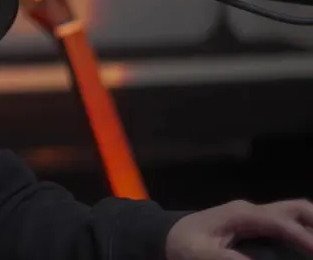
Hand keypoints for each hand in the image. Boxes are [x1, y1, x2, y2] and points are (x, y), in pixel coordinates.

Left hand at [166, 199, 312, 259]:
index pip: (280, 222)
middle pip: (295, 209)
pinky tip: (309, 246)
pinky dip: (303, 232)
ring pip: (293, 214)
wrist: (166, 235)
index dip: (302, 237)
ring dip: (312, 226)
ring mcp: (253, 215)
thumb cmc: (182, 244)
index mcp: (241, 215)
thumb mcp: (198, 254)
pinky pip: (286, 224)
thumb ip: (224, 259)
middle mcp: (251, 211)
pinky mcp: (254, 224)